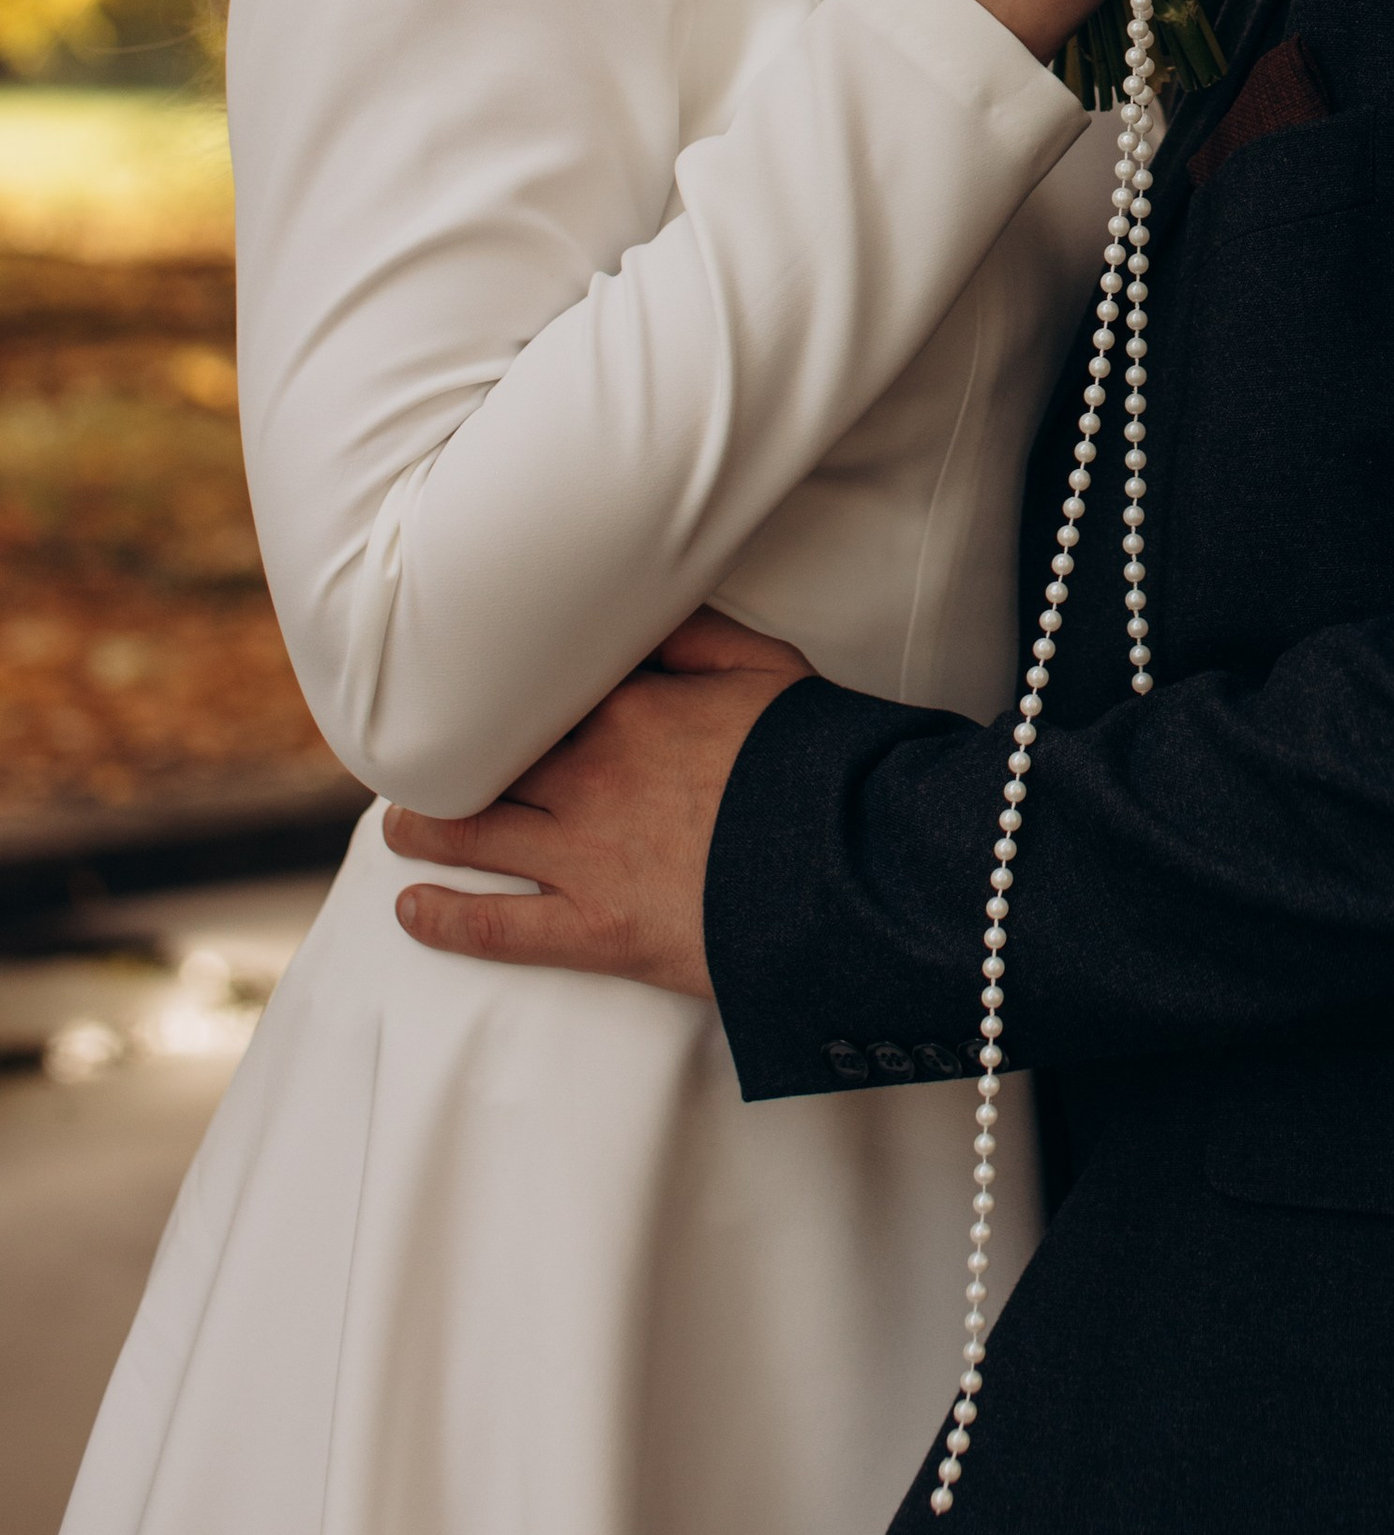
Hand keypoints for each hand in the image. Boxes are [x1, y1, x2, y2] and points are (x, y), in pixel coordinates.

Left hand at [385, 610, 812, 997]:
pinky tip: (411, 910)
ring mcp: (585, 853)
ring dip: (423, 829)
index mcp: (630, 706)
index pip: (532, 688)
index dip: (493, 690)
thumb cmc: (818, 759)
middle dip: (445, 758)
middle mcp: (591, 773)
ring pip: (471, 834)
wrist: (852, 861)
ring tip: (400, 827)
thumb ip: (696, 632)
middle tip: (417, 758)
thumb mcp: (767, 669)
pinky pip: (497, 927)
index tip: (466, 684)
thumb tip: (642, 606)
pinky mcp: (594, 929)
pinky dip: (444, 921)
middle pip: (487, 758)